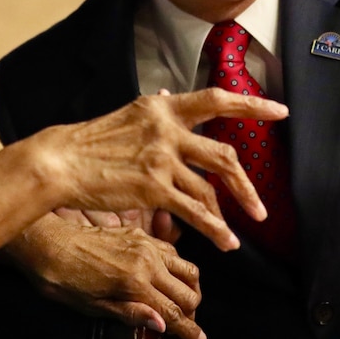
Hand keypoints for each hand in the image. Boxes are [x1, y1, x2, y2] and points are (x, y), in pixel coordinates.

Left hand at [11, 213, 205, 338]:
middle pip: (187, 291)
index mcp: (135, 282)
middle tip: (187, 325)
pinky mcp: (139, 235)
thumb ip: (130, 314)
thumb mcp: (93, 307)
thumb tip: (162, 324)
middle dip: (192, 312)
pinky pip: (172, 251)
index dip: (188, 329)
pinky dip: (179, 268)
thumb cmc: (63, 279)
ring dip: (191, 288)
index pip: (173, 312)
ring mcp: (145, 244)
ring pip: (187, 268)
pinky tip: (171, 278)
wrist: (48, 244)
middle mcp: (146, 260)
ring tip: (183, 303)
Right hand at [33, 90, 287, 250]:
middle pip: (223, 154)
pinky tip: (223, 241)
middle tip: (261, 205)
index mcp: (162, 108)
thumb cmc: (90, 142)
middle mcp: (167, 129)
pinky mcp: (154, 187)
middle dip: (245, 184)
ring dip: (229, 213)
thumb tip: (171, 97)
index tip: (279, 111)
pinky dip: (213, 228)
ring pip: (210, 188)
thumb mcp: (126, 116)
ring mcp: (162, 158)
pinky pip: (194, 210)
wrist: (60, 161)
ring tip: (240, 232)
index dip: (251, 105)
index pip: (215, 100)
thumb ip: (155, 113)